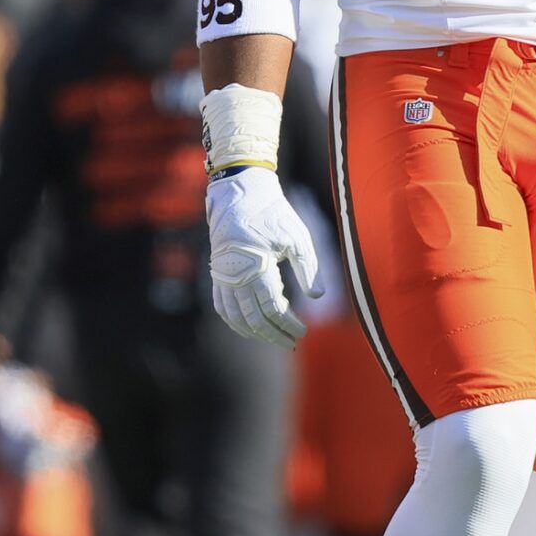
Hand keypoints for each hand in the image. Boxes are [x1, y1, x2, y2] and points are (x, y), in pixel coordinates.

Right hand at [207, 167, 322, 347]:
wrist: (240, 192)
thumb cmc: (272, 213)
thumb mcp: (297, 236)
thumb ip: (308, 268)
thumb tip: (317, 297)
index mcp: (257, 268)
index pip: (272, 309)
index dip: (287, 324)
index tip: (302, 331)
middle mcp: (235, 277)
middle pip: (253, 319)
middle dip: (273, 334)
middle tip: (291, 342)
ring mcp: (223, 276)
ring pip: (235, 317)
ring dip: (253, 332)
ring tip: (272, 338)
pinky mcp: (217, 272)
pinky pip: (222, 306)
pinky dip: (234, 321)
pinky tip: (246, 327)